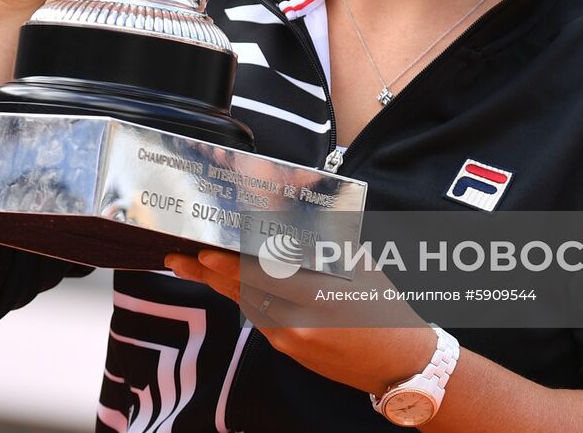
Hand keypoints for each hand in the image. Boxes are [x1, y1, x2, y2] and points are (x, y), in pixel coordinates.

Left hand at [165, 249, 433, 396]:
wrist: (403, 365)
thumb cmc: (386, 309)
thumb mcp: (358, 267)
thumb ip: (322, 244)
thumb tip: (291, 216)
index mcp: (316, 295)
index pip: (261, 274)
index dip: (227, 263)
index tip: (203, 249)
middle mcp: (297, 321)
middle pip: (243, 291)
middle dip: (208, 273)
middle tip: (179, 258)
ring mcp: (291, 341)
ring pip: (247, 305)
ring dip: (222, 285)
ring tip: (195, 266)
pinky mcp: (291, 351)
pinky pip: (260, 319)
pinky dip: (245, 299)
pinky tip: (232, 284)